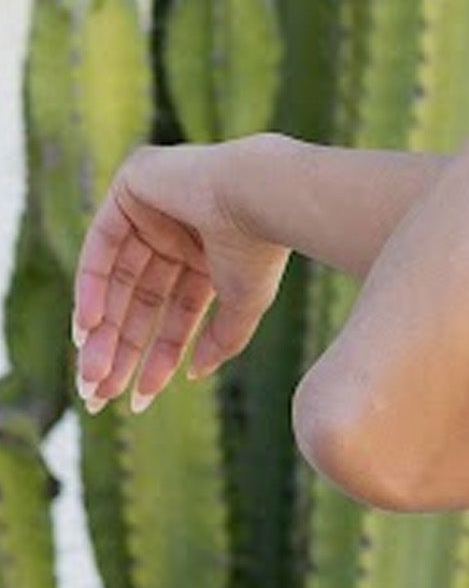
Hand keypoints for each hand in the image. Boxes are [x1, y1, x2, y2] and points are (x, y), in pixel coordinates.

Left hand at [70, 137, 290, 413]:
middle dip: (122, 350)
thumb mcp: (243, 304)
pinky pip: (100, 247)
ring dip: (102, 331)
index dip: (158, 356)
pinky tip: (89, 330)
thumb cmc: (260, 248)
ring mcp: (153, 211)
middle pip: (140, 301)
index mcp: (210, 257)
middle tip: (102, 395)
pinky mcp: (131, 189)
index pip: (175, 313)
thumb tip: (195, 374)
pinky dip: (91, 289)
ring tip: (94, 374)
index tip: (139, 398)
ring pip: (117, 281)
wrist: (258, 195)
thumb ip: (220, 338)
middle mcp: (179, 233)